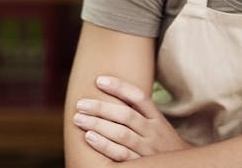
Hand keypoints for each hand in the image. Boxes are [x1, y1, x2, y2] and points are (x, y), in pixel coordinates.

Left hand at [73, 76, 190, 160]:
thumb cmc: (162, 144)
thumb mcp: (158, 125)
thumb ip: (140, 113)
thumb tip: (112, 96)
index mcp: (157, 118)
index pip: (138, 97)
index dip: (119, 87)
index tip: (99, 80)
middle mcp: (153, 131)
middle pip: (126, 115)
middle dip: (101, 108)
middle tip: (80, 104)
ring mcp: (147, 149)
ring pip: (121, 133)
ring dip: (98, 125)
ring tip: (79, 118)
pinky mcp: (141, 164)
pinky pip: (121, 154)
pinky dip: (105, 145)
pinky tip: (89, 137)